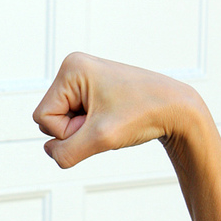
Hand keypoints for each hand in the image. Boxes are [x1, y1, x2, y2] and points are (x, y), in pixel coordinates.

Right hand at [33, 52, 196, 168]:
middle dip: (76, 130)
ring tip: (111, 121)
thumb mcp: (101, 139)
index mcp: (71, 69)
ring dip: (84, 131)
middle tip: (107, 123)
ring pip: (62, 120)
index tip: (97, 125)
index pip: (43, 117)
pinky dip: (91, 127)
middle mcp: (74, 69)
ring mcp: (83, 78)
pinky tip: (111, 120)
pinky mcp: (92, 89)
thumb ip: (66, 152)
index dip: (67, 132)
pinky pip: (75, 117)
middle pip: (50, 118)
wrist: (178, 109)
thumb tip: (50, 152)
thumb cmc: (145, 114)